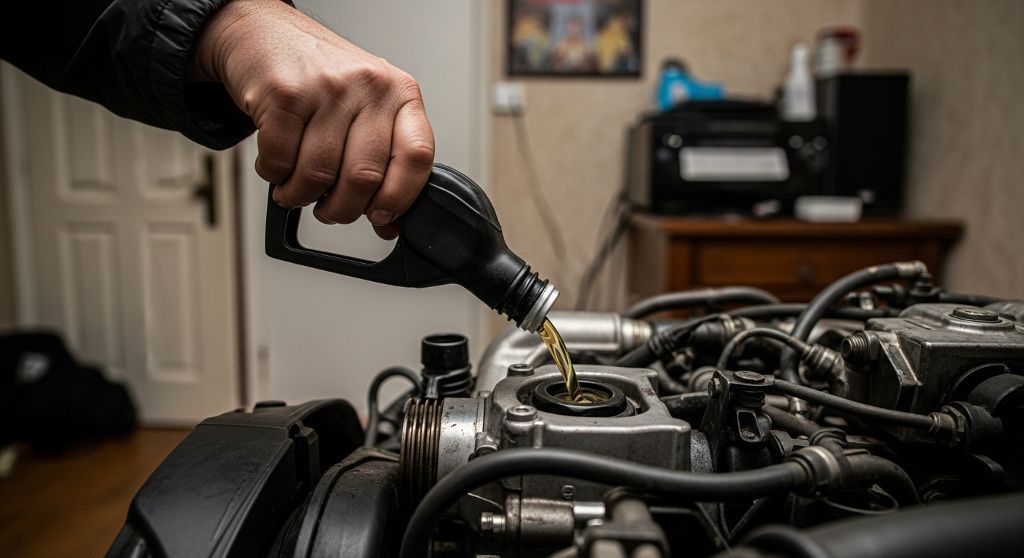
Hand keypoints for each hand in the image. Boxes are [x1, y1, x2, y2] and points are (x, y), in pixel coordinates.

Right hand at [191, 0, 434, 238]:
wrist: (264, 33)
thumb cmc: (321, 78)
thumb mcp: (367, 109)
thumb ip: (385, 161)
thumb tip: (391, 224)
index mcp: (401, 94)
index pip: (417, 157)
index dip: (399, 198)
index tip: (383, 218)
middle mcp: (369, 87)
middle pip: (364, 177)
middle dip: (342, 210)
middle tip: (330, 210)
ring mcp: (326, 88)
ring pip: (319, 175)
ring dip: (302, 196)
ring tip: (296, 190)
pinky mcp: (283, 94)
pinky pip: (280, 161)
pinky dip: (274, 176)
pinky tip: (276, 166)